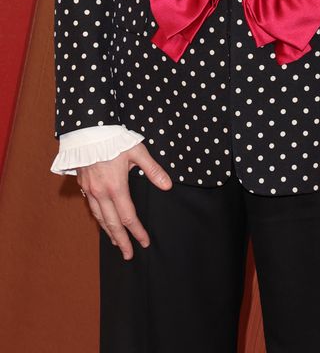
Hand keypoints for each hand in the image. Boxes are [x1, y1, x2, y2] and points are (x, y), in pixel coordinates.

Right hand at [77, 142, 171, 259]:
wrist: (88, 132)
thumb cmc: (114, 139)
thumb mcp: (137, 151)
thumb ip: (153, 170)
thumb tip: (168, 185)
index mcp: (116, 187)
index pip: (128, 217)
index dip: (137, 231)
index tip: (144, 242)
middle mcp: (101, 193)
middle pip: (112, 224)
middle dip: (122, 241)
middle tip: (129, 255)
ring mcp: (90, 191)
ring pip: (100, 218)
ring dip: (109, 232)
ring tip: (117, 243)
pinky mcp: (84, 186)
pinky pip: (92, 208)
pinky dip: (99, 219)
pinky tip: (103, 221)